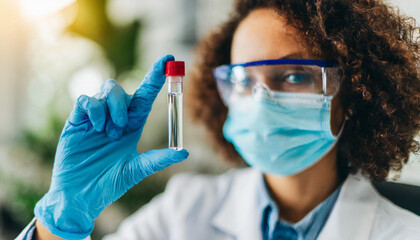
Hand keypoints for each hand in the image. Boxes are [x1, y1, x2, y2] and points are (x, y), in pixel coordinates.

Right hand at [34, 55, 188, 239]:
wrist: (80, 196)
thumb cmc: (108, 184)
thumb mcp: (136, 170)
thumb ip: (157, 160)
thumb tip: (184, 152)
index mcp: (132, 125)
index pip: (145, 95)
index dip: (156, 76)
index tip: (169, 59)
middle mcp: (115, 117)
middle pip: (122, 90)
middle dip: (123, 103)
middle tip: (120, 129)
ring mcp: (95, 118)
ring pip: (106, 90)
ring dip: (111, 108)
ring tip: (108, 133)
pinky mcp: (77, 121)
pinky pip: (86, 100)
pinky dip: (94, 109)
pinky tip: (95, 128)